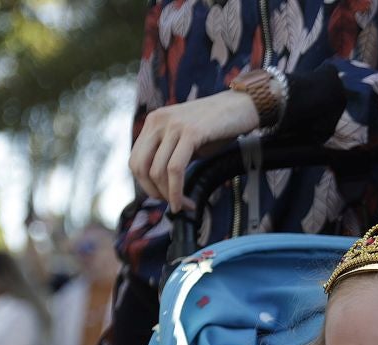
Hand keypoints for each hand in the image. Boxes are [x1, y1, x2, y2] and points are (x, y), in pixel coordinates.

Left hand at [129, 91, 262, 210]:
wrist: (242, 106)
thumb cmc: (217, 126)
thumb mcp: (186, 139)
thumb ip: (172, 155)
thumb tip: (164, 185)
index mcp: (153, 122)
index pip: (135, 160)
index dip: (145, 185)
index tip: (164, 197)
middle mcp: (158, 121)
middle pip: (140, 167)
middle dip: (154, 193)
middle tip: (172, 204)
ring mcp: (173, 125)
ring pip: (157, 171)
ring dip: (169, 196)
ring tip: (184, 205)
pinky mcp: (191, 133)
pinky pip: (176, 169)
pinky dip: (177, 191)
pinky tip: (186, 202)